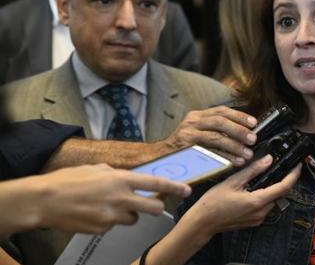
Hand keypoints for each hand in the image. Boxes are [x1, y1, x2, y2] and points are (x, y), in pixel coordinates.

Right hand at [29, 164, 190, 233]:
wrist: (44, 201)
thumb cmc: (67, 181)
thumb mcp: (95, 169)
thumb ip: (115, 174)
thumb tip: (125, 178)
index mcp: (120, 179)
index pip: (155, 183)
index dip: (174, 187)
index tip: (186, 190)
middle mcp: (120, 198)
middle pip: (153, 207)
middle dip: (157, 205)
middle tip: (153, 203)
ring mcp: (112, 216)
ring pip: (133, 218)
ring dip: (128, 214)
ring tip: (108, 206)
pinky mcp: (102, 229)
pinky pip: (113, 226)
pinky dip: (108, 221)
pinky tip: (93, 213)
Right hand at [136, 156, 300, 264]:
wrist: (202, 223)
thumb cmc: (213, 203)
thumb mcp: (233, 182)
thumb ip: (253, 170)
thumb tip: (268, 160)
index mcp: (257, 201)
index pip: (284, 187)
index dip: (293, 175)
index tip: (298, 165)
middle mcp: (261, 212)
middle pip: (280, 194)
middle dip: (282, 180)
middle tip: (280, 166)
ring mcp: (257, 219)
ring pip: (272, 200)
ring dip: (272, 188)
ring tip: (264, 174)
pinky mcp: (253, 221)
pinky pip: (265, 206)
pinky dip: (264, 195)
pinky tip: (254, 187)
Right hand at [163, 106, 257, 165]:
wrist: (158, 157)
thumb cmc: (183, 147)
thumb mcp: (198, 131)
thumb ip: (216, 130)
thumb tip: (243, 133)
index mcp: (198, 116)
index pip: (221, 110)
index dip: (239, 116)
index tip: (253, 123)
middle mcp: (192, 121)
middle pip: (220, 121)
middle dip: (239, 130)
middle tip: (252, 139)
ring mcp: (187, 134)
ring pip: (215, 137)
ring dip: (234, 146)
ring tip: (247, 153)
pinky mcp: (185, 149)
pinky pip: (208, 153)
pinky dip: (224, 157)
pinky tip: (234, 162)